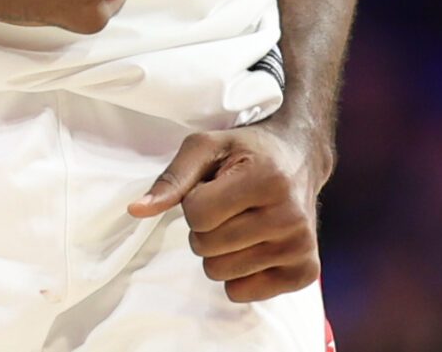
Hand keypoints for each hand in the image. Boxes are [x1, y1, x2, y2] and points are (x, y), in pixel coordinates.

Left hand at [126, 124, 322, 302]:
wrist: (301, 157)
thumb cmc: (247, 151)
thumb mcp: (206, 147)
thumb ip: (171, 178)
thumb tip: (136, 211)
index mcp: (267, 180)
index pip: (197, 215)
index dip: (194, 202)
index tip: (214, 186)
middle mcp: (290, 216)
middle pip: (206, 247)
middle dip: (205, 228)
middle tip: (229, 206)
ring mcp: (300, 247)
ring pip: (220, 273)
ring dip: (219, 251)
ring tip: (241, 222)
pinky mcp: (305, 272)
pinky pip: (242, 293)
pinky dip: (237, 274)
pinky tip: (254, 244)